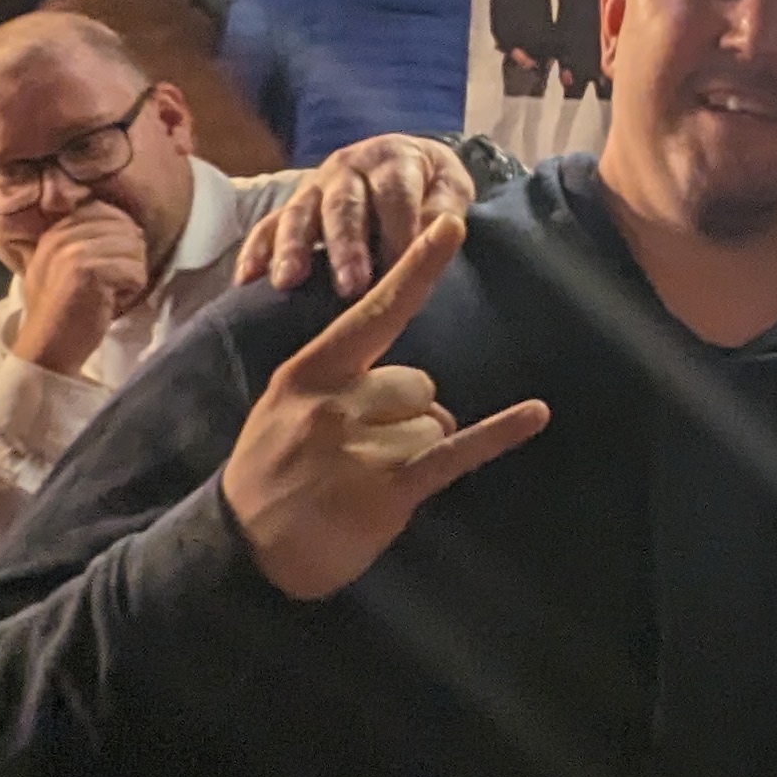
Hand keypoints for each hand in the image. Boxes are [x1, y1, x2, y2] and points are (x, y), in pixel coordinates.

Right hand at [9, 211, 153, 377]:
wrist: (47, 348)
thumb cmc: (60, 311)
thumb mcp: (61, 267)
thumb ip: (84, 241)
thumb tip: (131, 226)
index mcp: (55, 233)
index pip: (104, 211)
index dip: (121, 233)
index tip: (114, 261)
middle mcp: (62, 237)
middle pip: (124, 228)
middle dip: (129, 256)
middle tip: (112, 283)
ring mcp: (76, 253)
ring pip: (135, 249)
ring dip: (131, 274)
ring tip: (109, 293)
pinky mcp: (91, 272)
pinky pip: (136, 272)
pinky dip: (131, 291)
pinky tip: (111, 303)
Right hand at [219, 216, 546, 602]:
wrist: (240, 549)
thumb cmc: (271, 472)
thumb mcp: (288, 407)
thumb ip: (343, 383)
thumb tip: (419, 391)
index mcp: (311, 373)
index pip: (374, 312)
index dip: (416, 269)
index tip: (450, 226)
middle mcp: (337, 404)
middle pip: (419, 383)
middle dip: (408, 415)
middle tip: (364, 454)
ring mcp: (361, 448)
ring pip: (435, 423)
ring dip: (417, 451)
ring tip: (368, 482)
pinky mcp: (388, 491)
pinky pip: (456, 453)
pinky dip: (499, 433)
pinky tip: (535, 414)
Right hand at [234, 134, 478, 300]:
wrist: (402, 160)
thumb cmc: (430, 185)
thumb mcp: (450, 187)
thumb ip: (446, 207)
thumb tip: (443, 230)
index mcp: (392, 160)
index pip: (395, 195)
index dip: (398, 232)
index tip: (402, 272)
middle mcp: (348, 168)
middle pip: (344, 206)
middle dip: (345, 247)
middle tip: (350, 287)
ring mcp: (315, 187)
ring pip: (300, 214)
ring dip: (292, 248)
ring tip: (287, 282)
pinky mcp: (293, 207)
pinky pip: (267, 225)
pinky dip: (255, 251)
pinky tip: (246, 280)